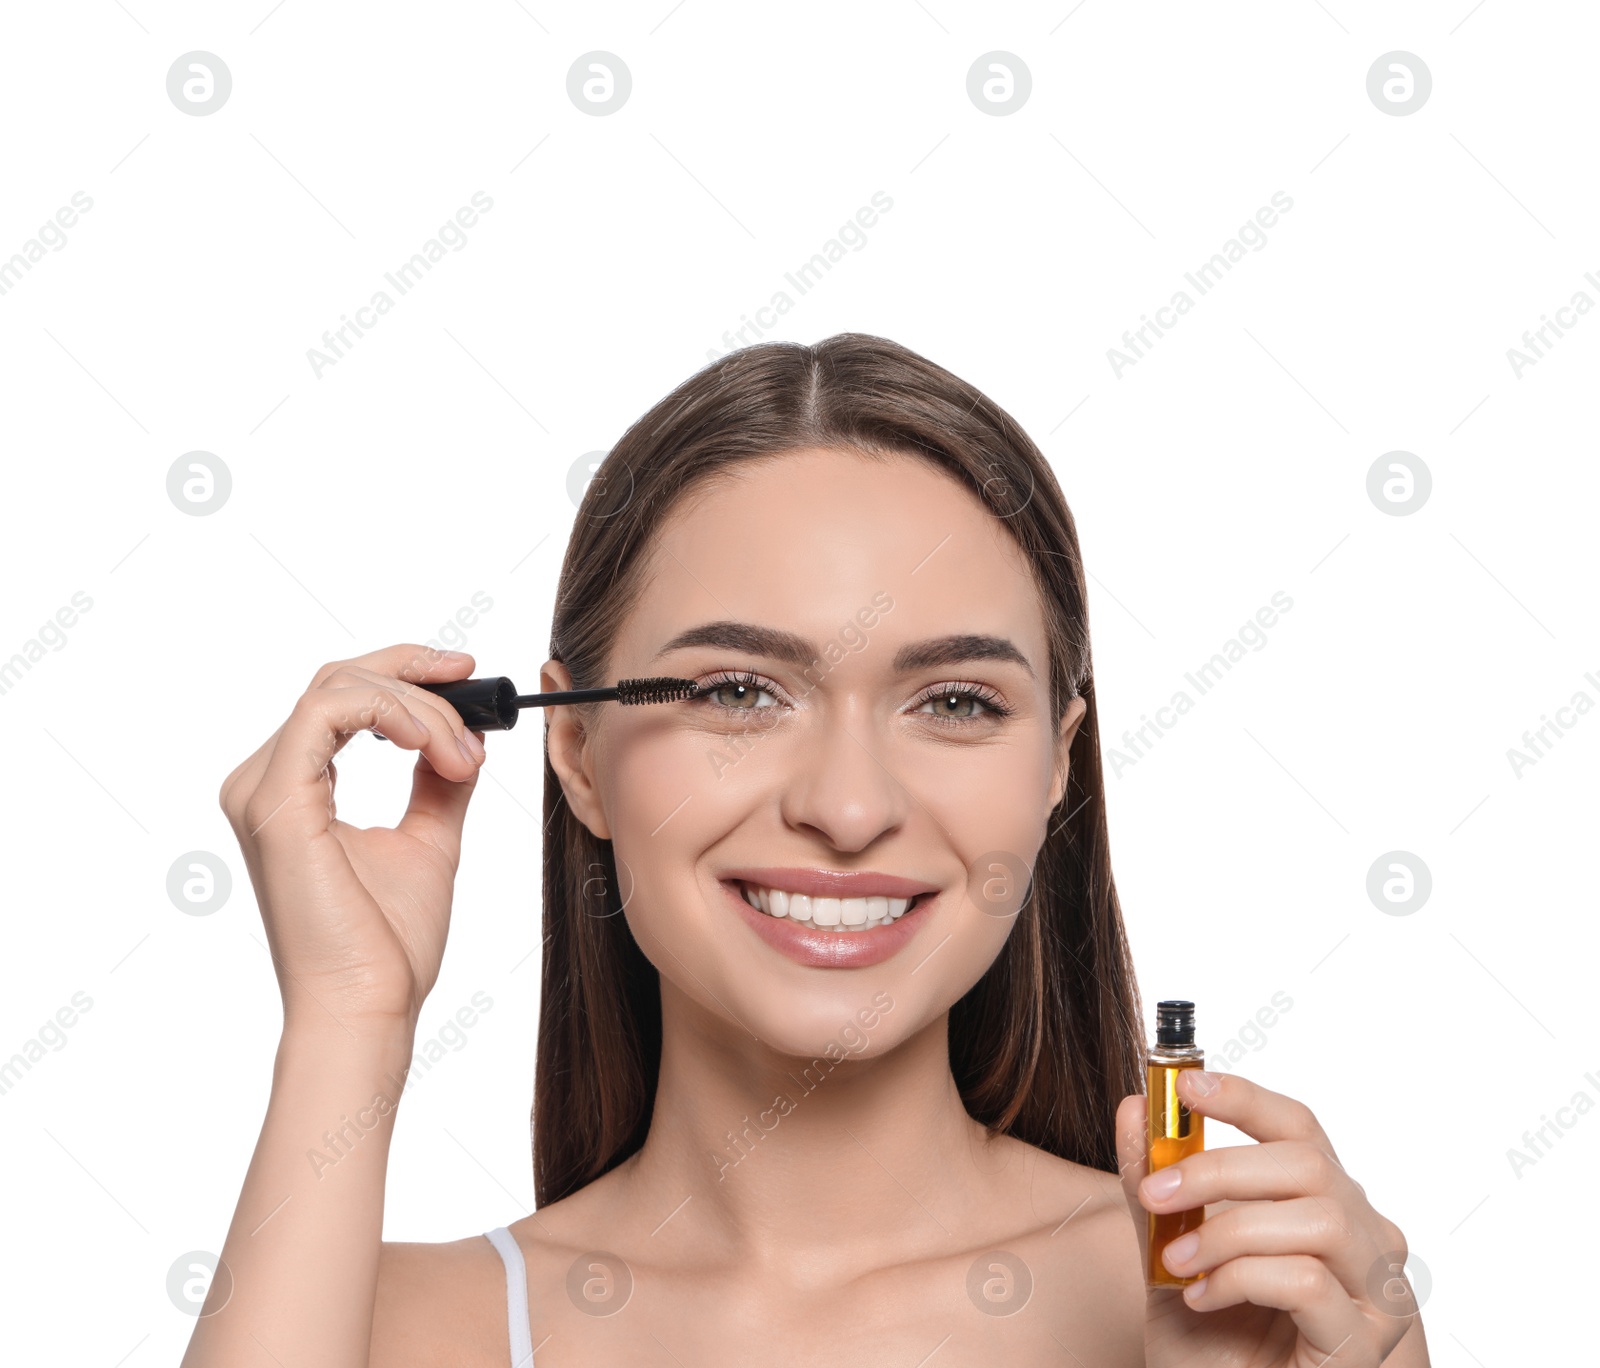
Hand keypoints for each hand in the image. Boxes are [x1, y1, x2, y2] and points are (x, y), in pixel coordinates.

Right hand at [218, 643, 487, 1033]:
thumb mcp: (429, 840)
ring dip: (418, 708)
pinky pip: (328, 713)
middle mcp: (264, 781)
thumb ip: (437, 783)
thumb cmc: (386, 945)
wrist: (369, 1006)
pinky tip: (431, 743)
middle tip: (476, 693)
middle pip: (338, 679)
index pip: (342, 696)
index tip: (468, 675)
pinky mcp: (274, 802)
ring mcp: (261, 789)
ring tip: (463, 755)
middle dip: (417, 676)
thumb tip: (463, 737)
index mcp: (293, 788)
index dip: (406, 672)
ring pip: (339, 688)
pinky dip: (390, 713)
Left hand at [1116, 1070, 1423, 1366]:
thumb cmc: (1208, 1343)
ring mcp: (1374, 1294)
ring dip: (1229, 1231)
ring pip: (1318, 1219)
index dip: (1247, 1098)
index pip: (1299, 1129)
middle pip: (1307, 1164)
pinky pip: (1308, 1282)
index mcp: (1323, 1205)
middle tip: (1156, 1194)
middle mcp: (1364, 1240)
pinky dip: (1241, 1280)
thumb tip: (1134, 1107)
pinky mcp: (1362, 1344)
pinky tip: (1204, 1300)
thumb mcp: (1167, 1253)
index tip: (1187, 1087)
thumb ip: (1155, 1186)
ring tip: (1177, 1261)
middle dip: (1218, 1168)